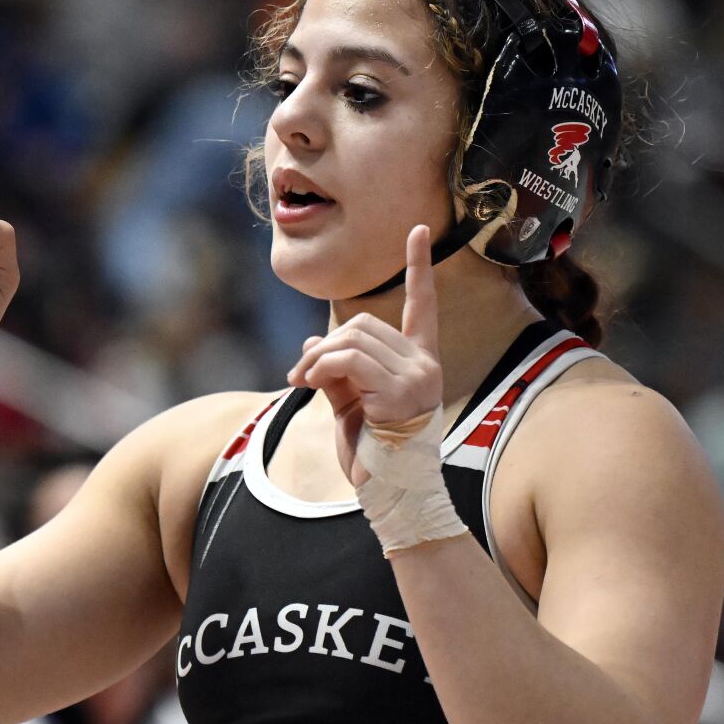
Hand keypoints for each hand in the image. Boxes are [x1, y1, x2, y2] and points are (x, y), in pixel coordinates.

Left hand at [285, 224, 441, 488]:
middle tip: (299, 375)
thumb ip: (336, 370)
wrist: (390, 492)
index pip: (421, 305)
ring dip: (316, 359)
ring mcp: (417, 377)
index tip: (419, 231)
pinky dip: (322, 367)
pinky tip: (309, 385)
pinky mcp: (401, 393)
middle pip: (363, 325)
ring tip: (300, 383)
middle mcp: (424, 364)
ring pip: (352, 340)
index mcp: (419, 362)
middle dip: (324, 347)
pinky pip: (350, 361)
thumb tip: (313, 342)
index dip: (418, 267)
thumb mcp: (349, 403)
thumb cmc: (372, 453)